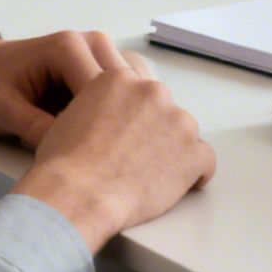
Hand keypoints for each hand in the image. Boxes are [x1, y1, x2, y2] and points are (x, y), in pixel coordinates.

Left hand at [0, 29, 126, 146]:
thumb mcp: (1, 110)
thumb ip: (35, 128)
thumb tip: (69, 154)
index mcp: (68, 47)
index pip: (105, 91)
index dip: (101, 128)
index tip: (93, 159)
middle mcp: (92, 42)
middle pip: (128, 87)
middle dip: (117, 122)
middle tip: (99, 158)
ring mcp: (100, 53)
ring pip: (134, 86)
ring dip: (124, 117)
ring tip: (103, 147)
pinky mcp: (101, 67)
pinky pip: (126, 88)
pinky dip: (122, 111)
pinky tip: (107, 136)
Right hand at [10, 56, 215, 250]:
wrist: (78, 194)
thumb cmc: (66, 163)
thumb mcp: (71, 114)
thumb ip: (100, 105)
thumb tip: (109, 116)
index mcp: (121, 78)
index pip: (139, 94)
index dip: (134, 119)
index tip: (128, 136)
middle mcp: (153, 92)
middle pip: (163, 111)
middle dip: (154, 133)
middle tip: (135, 159)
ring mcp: (177, 121)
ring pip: (184, 134)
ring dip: (172, 152)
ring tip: (148, 175)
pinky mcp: (193, 152)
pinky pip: (205, 160)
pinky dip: (194, 174)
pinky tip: (175, 185)